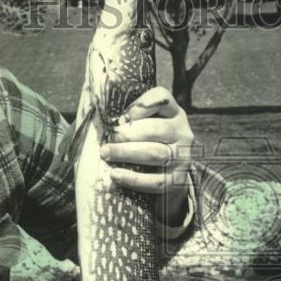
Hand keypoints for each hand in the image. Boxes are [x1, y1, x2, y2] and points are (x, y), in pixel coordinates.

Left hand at [100, 86, 193, 225]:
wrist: (171, 175)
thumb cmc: (149, 142)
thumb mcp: (147, 122)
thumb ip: (130, 114)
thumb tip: (97, 104)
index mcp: (174, 113)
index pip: (162, 98)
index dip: (140, 105)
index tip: (121, 117)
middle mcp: (183, 133)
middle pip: (154, 129)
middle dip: (127, 133)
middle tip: (108, 138)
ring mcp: (182, 158)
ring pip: (154, 153)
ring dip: (126, 153)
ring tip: (106, 153)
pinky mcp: (177, 180)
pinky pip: (155, 181)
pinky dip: (133, 179)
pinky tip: (115, 174)